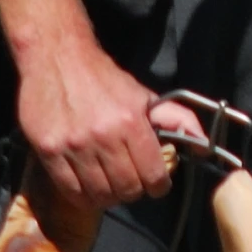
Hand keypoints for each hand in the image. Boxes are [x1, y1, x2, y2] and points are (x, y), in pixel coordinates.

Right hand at [18, 39, 207, 208]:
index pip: (153, 176)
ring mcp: (74, 146)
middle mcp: (103, 136)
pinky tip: (87, 185)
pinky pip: (71, 191)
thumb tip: (202, 142)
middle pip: (127, 190)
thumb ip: (176, 118)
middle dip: (133, 190)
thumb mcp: (143, 94)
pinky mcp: (48, 150)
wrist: (56, 55)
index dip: (158, 185)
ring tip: (108, 184)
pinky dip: (83, 195)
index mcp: (131, 122)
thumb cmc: (102, 77)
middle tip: (130, 182)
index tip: (154, 183)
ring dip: (108, 195)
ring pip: (100, 195)